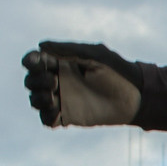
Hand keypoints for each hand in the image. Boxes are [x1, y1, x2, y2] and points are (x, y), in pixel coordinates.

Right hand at [22, 41, 142, 127]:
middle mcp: (58, 80)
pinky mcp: (68, 116)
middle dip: (35, 80)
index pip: (35, 61)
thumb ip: (69, 49)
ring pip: (35, 100)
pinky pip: (47, 119)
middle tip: (54, 83)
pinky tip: (56, 112)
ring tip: (53, 97)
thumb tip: (41, 45)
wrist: (136, 97)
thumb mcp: (95, 55)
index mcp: (61, 63)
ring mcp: (62, 99)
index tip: (37, 63)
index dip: (30, 61)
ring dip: (37, 98)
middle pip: (31, 80)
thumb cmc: (118, 71)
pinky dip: (45, 117)